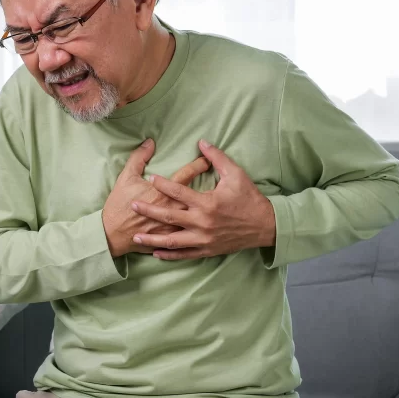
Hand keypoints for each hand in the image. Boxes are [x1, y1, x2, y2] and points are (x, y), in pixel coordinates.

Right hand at [102, 139, 210, 257]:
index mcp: (167, 194)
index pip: (187, 175)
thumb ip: (138, 158)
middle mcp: (176, 211)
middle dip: (211, 184)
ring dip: (209, 209)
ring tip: (218, 200)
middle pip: (198, 195)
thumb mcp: (126, 178)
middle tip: (221, 176)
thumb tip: (149, 142)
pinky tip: (208, 225)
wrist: (112, 235)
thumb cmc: (119, 206)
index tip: (206, 159)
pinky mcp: (173, 240)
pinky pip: (192, 236)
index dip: (198, 165)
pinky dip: (200, 230)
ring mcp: (177, 228)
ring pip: (198, 217)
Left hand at [130, 140, 275, 259]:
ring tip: (136, 237)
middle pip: (169, 217)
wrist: (266, 226)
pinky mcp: (207, 250)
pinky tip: (155, 252)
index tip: (150, 178)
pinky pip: (184, 254)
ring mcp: (203, 238)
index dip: (163, 184)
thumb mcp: (236, 174)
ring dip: (152, 239)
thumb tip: (202, 142)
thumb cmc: (250, 198)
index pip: (179, 192)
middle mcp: (202, 222)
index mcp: (208, 203)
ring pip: (172, 240)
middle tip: (132, 206)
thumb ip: (217, 158)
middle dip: (149, 211)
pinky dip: (169, 254)